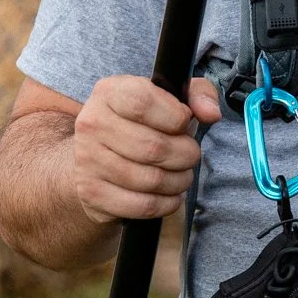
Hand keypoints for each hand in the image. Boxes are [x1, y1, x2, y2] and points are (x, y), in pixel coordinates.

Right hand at [71, 76, 220, 224]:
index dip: (175, 117)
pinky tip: (171, 194)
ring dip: (179, 180)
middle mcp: (91, 124)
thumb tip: (211, 113)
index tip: (185, 124)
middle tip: (191, 155)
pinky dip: (166, 203)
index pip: (143, 103)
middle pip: (152, 147)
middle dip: (186, 154)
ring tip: (183, 174)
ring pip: (150, 179)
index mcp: (109, 92)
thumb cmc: (144, 121)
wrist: (100, 155)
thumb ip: (198, 94)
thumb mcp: (170, 96)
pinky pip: (141, 205)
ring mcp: (87, 160)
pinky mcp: (91, 193)